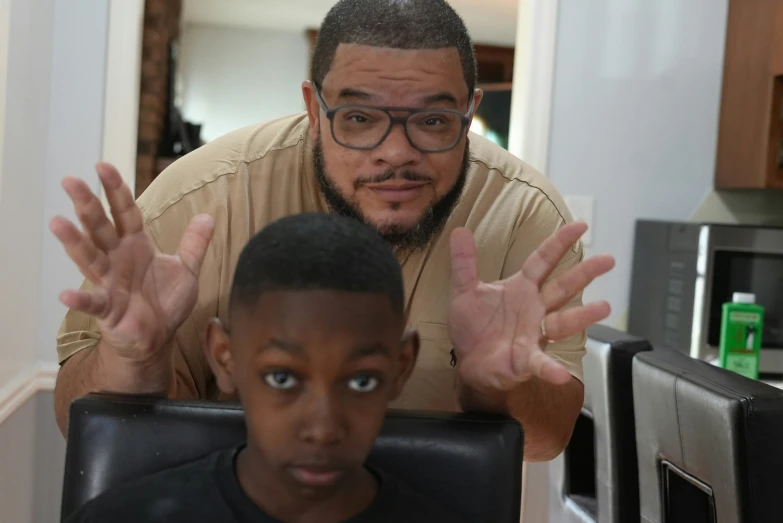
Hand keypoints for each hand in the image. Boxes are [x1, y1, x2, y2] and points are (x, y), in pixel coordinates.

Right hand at [50, 163, 214, 367]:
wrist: (158, 338)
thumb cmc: (165, 302)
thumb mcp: (187, 270)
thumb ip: (195, 243)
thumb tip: (208, 216)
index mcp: (137, 245)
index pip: (124, 212)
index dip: (115, 190)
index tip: (102, 166)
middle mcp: (118, 259)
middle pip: (101, 227)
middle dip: (87, 204)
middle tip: (70, 181)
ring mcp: (110, 282)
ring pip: (90, 258)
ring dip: (75, 242)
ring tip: (58, 223)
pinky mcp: (108, 309)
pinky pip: (93, 302)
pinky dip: (80, 299)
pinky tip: (66, 294)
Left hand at [448, 222, 613, 392]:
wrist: (468, 362)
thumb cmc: (473, 326)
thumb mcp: (464, 291)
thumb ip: (464, 263)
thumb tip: (459, 230)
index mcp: (522, 288)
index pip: (543, 260)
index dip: (560, 243)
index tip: (580, 225)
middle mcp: (535, 308)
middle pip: (563, 287)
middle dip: (585, 273)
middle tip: (608, 260)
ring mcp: (535, 333)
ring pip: (562, 322)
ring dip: (583, 316)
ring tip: (604, 307)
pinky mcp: (526, 360)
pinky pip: (540, 363)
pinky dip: (550, 368)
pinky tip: (559, 374)